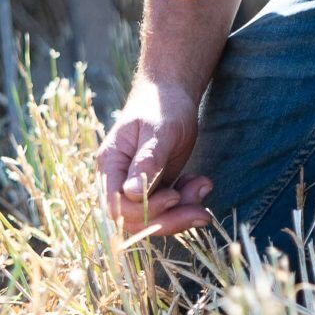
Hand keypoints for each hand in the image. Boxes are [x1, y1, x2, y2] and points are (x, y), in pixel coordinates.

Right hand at [96, 78, 213, 237]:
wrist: (171, 93)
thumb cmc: (161, 105)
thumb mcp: (159, 131)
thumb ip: (146, 162)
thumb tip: (132, 193)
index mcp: (110, 164)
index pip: (117, 207)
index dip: (145, 211)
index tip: (174, 195)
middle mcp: (118, 180)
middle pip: (135, 221)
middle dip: (170, 220)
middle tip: (202, 211)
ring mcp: (136, 187)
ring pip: (154, 220)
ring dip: (183, 213)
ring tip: (204, 186)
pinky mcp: (154, 189)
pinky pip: (168, 210)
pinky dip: (187, 204)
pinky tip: (201, 183)